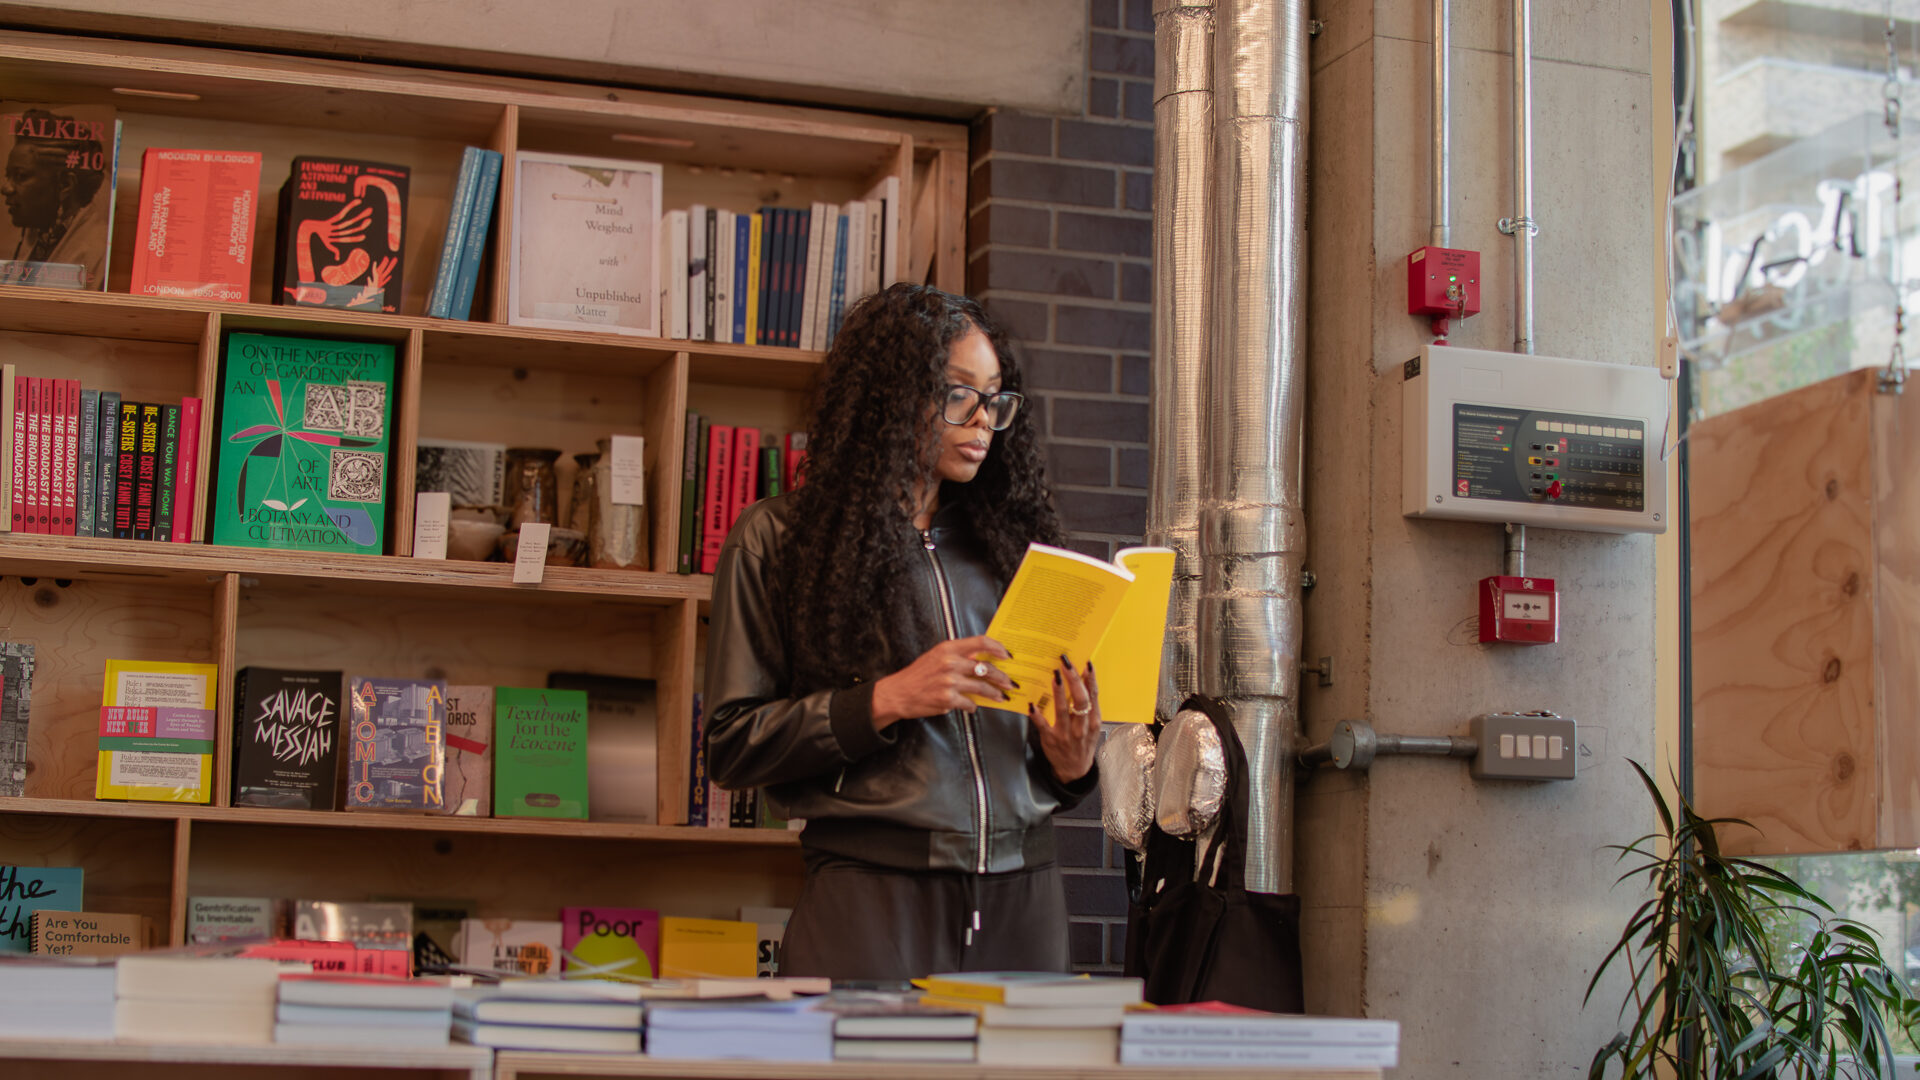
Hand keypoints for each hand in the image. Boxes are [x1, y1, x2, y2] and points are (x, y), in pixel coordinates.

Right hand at [871, 635, 1014, 730]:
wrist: (899, 693)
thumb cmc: (918, 675)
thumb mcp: (936, 656)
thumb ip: (958, 656)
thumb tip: (983, 661)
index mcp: (948, 648)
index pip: (981, 642)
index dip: (998, 648)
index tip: (1007, 655)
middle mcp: (950, 663)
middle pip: (986, 667)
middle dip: (1002, 677)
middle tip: (1009, 683)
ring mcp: (950, 682)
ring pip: (982, 687)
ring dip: (994, 694)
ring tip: (1001, 697)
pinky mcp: (948, 699)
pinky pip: (970, 703)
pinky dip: (973, 706)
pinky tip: (973, 706)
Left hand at [1031, 657, 1100, 784]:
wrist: (1075, 770)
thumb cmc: (1083, 742)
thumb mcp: (1091, 725)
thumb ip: (1088, 705)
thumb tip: (1083, 677)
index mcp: (1093, 721)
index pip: (1093, 695)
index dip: (1090, 678)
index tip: (1086, 663)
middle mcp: (1081, 727)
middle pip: (1080, 700)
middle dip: (1074, 679)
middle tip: (1066, 663)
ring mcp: (1066, 734)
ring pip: (1063, 710)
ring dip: (1058, 691)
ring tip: (1054, 675)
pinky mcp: (1051, 740)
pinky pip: (1043, 726)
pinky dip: (1037, 715)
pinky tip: (1032, 704)